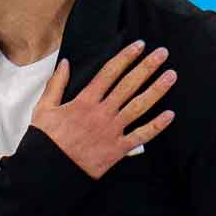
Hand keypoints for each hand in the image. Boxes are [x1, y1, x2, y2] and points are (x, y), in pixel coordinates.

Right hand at [32, 39, 176, 178]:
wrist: (49, 170)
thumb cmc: (45, 139)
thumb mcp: (44, 108)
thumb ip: (56, 84)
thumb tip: (65, 62)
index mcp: (84, 101)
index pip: (109, 73)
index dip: (126, 57)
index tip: (139, 45)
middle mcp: (102, 113)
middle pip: (129, 85)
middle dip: (147, 67)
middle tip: (163, 53)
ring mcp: (112, 131)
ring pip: (139, 107)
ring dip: (156, 90)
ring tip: (171, 76)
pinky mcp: (118, 149)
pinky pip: (141, 136)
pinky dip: (156, 126)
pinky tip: (170, 115)